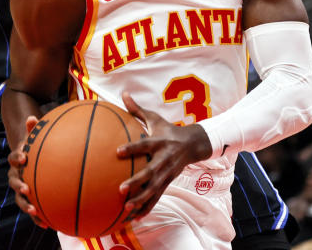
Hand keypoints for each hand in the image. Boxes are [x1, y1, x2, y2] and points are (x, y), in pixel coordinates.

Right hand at [7, 116, 47, 227]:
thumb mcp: (35, 137)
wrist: (30, 158)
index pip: (13, 158)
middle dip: (19, 186)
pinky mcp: (29, 198)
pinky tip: (47, 225)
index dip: (17, 157)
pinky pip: (31, 207)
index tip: (23, 157)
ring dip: (26, 205)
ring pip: (19, 198)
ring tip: (35, 210)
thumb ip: (34, 128)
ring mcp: (21, 187)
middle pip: (13, 182)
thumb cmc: (35, 146)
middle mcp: (16, 174)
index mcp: (18, 160)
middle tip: (27, 189)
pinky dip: (37, 217)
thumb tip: (32, 116)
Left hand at [115, 91, 211, 221]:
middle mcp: (164, 159)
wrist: (194, 144)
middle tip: (121, 189)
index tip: (117, 152)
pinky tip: (135, 218)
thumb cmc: (168, 130)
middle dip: (136, 181)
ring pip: (154, 189)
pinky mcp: (168, 182)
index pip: (144, 145)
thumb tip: (123, 93)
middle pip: (150, 172)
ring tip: (126, 208)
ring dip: (140, 200)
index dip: (132, 148)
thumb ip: (137, 110)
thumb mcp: (156, 119)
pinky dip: (147, 208)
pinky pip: (157, 197)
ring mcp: (167, 173)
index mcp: (160, 142)